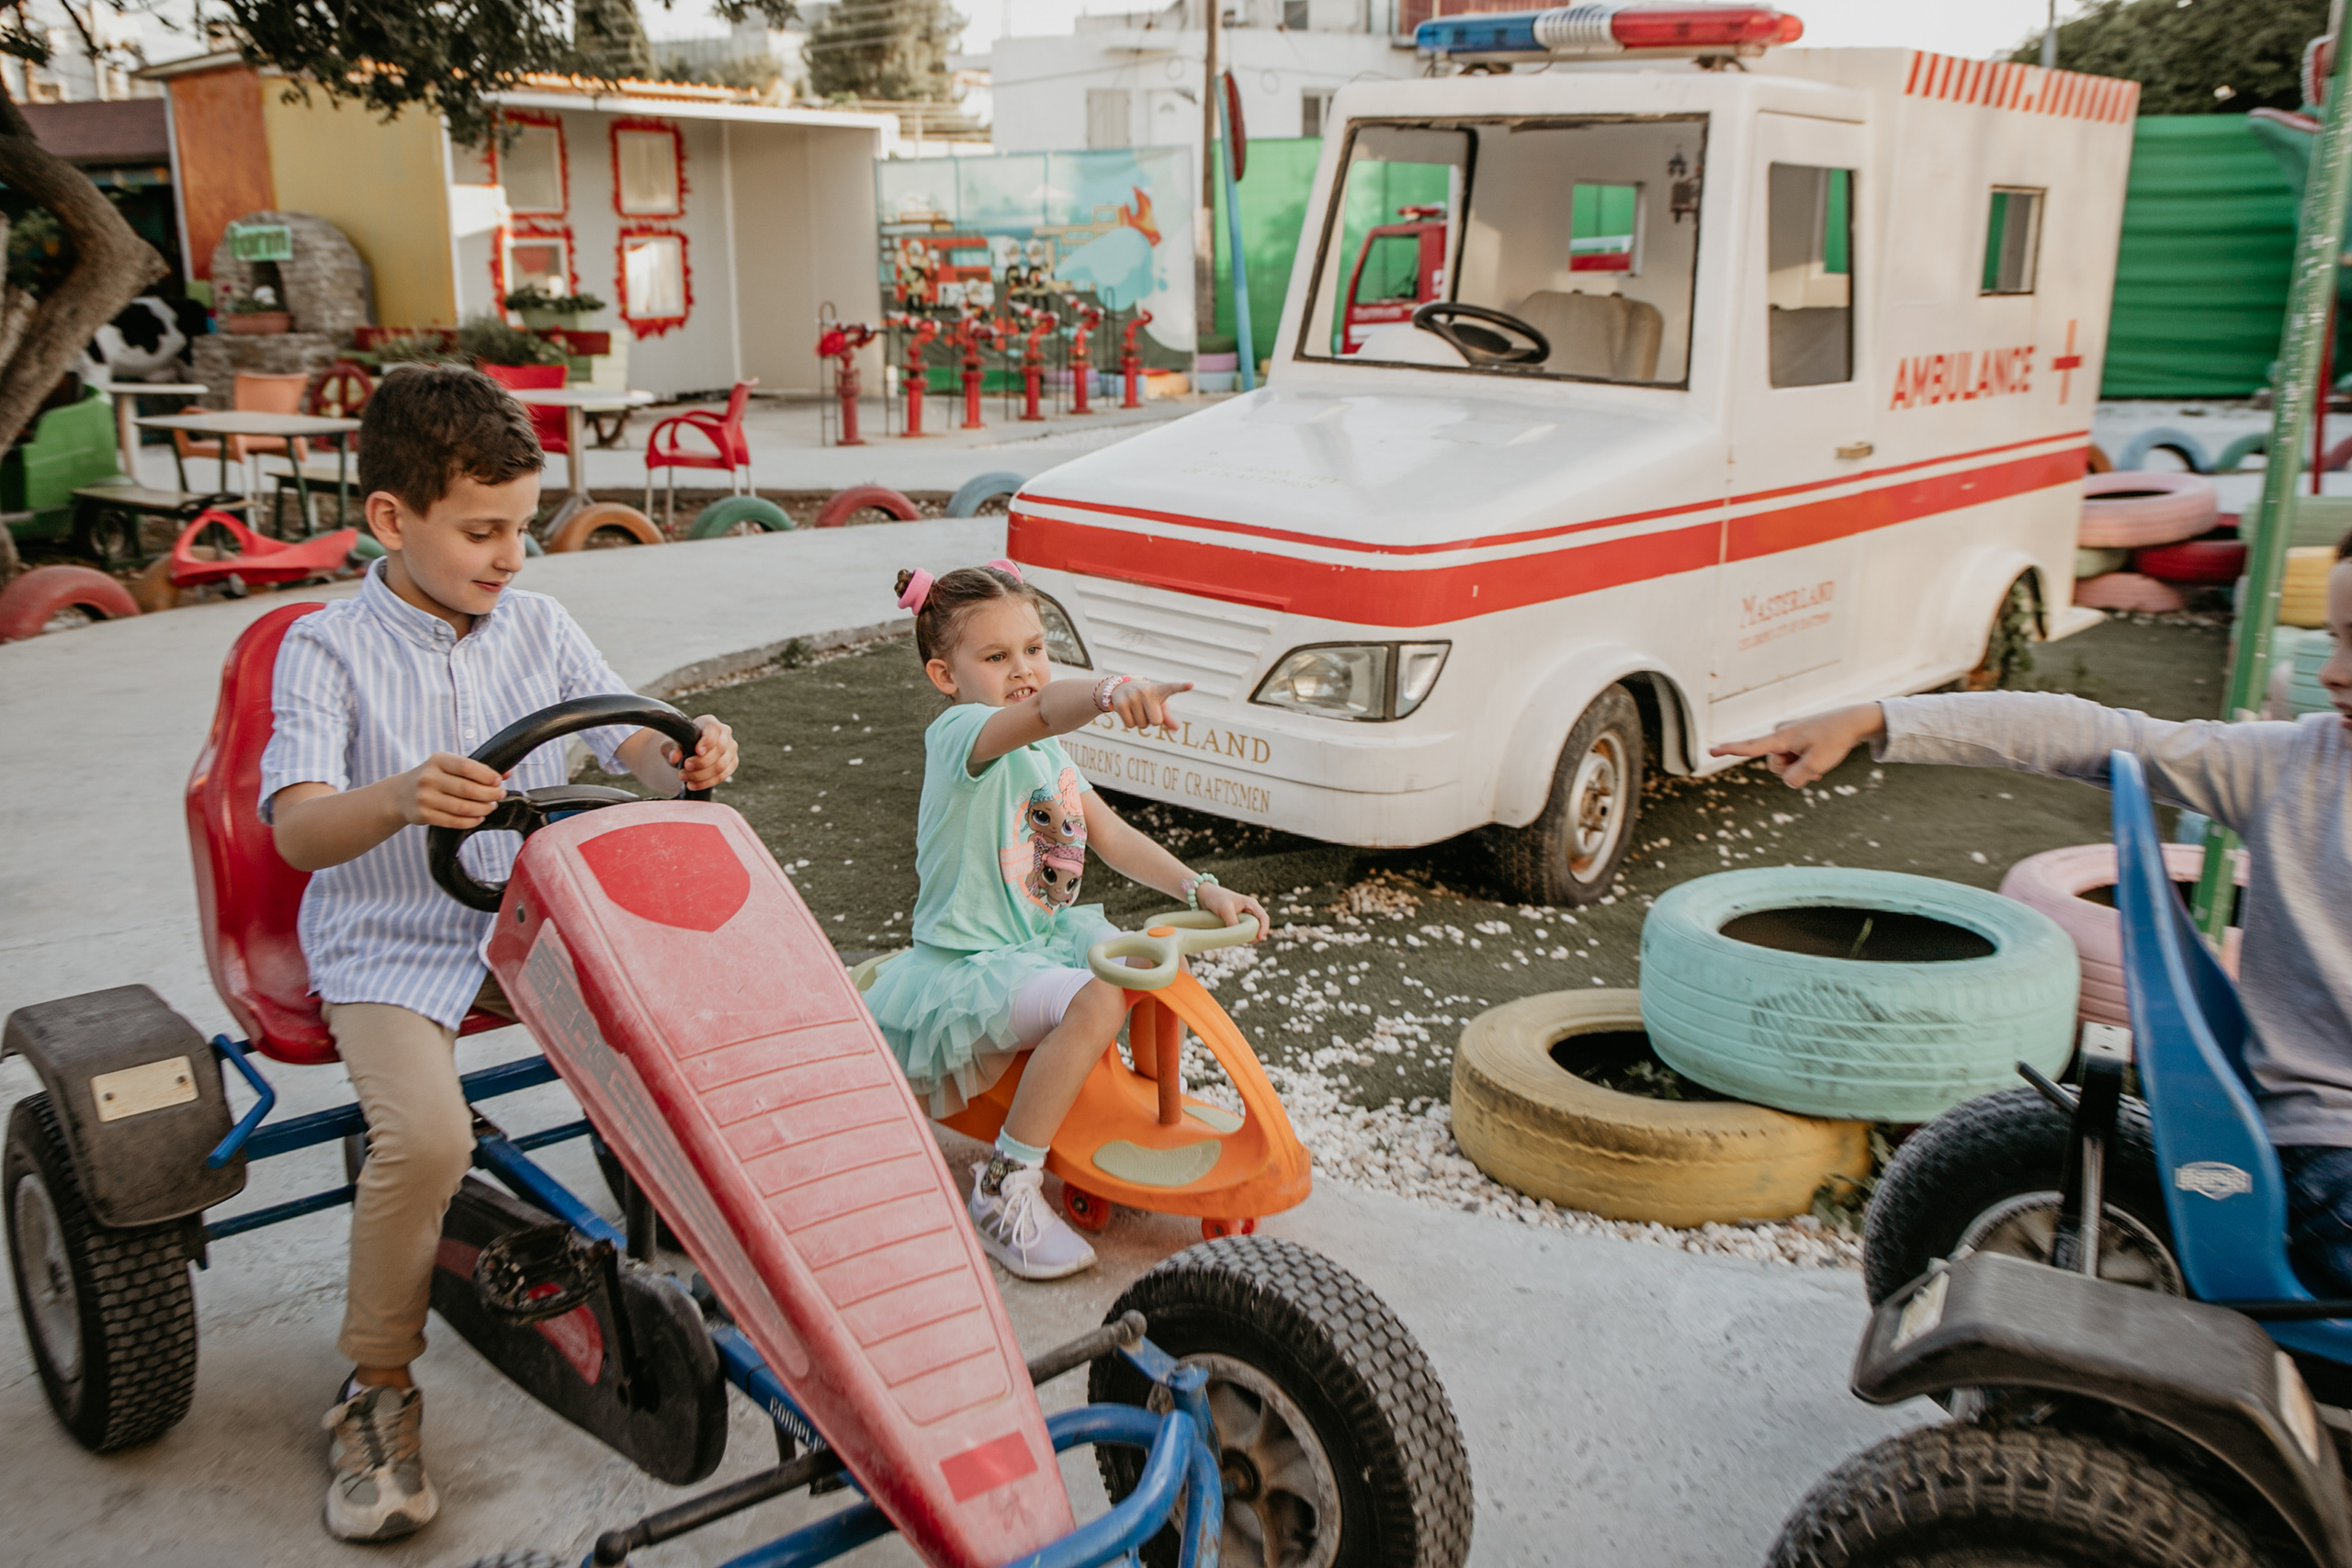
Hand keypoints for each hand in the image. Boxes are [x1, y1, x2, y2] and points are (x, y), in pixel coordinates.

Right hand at [396, 752, 505, 828]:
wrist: (400, 794)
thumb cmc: (434, 777)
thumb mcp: (448, 765)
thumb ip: (476, 768)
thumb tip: (507, 773)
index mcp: (438, 760)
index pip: (466, 766)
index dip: (486, 775)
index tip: (498, 781)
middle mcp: (429, 778)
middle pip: (467, 789)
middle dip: (489, 794)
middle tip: (499, 795)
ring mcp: (425, 797)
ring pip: (462, 807)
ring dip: (482, 809)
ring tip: (490, 806)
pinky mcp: (424, 815)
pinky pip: (453, 821)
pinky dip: (471, 821)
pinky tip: (478, 817)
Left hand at [667, 715, 736, 790]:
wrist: (687, 753)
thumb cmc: (680, 745)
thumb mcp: (670, 744)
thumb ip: (670, 749)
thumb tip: (674, 757)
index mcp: (709, 722)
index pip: (714, 730)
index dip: (708, 741)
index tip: (697, 751)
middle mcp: (725, 733)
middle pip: (720, 750)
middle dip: (701, 762)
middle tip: (684, 769)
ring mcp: (731, 749)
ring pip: (721, 766)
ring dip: (701, 775)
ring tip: (684, 778)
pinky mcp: (732, 763)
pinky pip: (722, 776)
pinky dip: (706, 782)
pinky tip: (692, 785)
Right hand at [1111, 678, 1191, 732]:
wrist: (1122, 687)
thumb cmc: (1146, 699)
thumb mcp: (1158, 705)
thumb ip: (1168, 718)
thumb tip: (1177, 729)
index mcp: (1160, 690)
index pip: (1173, 688)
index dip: (1182, 687)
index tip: (1191, 684)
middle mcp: (1146, 692)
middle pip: (1156, 722)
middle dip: (1152, 721)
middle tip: (1146, 710)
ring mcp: (1133, 697)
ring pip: (1142, 725)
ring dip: (1140, 722)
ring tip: (1137, 709)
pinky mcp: (1121, 704)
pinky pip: (1130, 725)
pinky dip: (1130, 723)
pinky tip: (1129, 711)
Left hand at [1197, 882, 1269, 941]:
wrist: (1205, 895)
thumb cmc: (1216, 898)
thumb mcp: (1225, 909)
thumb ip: (1232, 921)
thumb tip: (1238, 935)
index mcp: (1251, 904)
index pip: (1264, 918)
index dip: (1264, 929)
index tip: (1258, 938)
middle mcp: (1250, 910)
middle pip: (1259, 926)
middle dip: (1255, 935)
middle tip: (1246, 942)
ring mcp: (1243, 917)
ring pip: (1250, 930)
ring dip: (1247, 936)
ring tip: (1237, 939)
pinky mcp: (1237, 921)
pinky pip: (1242, 931)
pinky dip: (1240, 936)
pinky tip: (1233, 938)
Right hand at [1708, 702, 1885, 788]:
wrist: (1853, 721)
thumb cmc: (1836, 740)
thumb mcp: (1818, 765)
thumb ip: (1797, 778)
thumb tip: (1788, 781)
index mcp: (1781, 738)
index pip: (1750, 747)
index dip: (1729, 751)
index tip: (1709, 752)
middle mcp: (1780, 733)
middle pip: (1775, 765)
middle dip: (1792, 769)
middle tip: (1816, 761)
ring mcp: (1788, 735)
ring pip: (1785, 762)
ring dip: (1801, 766)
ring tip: (1820, 756)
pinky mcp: (1796, 736)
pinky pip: (1793, 756)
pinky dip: (1804, 761)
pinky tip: (1820, 756)